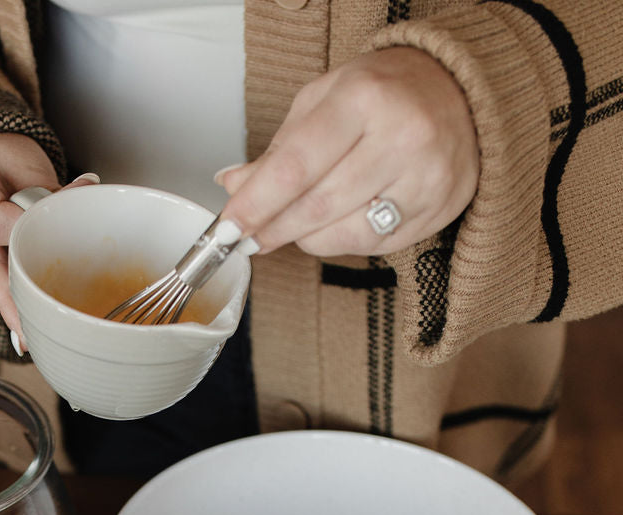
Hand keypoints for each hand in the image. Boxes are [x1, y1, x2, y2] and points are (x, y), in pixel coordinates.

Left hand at [217, 48, 479, 257]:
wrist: (460, 92)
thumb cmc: (385, 93)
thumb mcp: (324, 102)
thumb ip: (278, 150)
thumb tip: (234, 188)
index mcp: (364, 99)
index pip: (296, 167)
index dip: (256, 204)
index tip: (230, 226)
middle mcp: (401, 137)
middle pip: (316, 208)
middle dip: (275, 227)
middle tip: (251, 235)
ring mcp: (424, 179)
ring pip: (341, 235)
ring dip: (307, 236)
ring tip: (302, 218)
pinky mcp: (436, 212)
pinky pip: (370, 246)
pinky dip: (342, 239)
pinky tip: (343, 216)